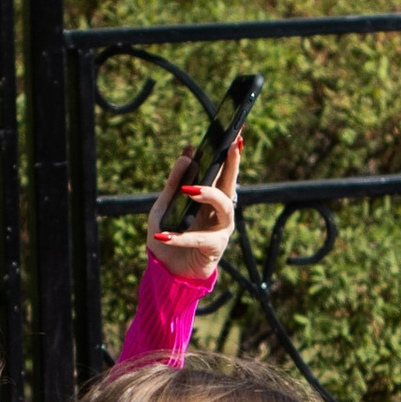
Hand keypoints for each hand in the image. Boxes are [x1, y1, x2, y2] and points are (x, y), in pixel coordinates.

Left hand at [144, 140, 240, 284]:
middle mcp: (220, 210)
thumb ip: (174, 181)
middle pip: (231, 182)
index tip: (236, 130)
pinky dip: (180, 238)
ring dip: (209, 195)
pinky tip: (164, 235)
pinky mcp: (214, 248)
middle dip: (234, 162)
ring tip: (189, 190)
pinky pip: (198, 239)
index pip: (222, 170)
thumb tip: (186, 152)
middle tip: (233, 143)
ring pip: (225, 205)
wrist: (166, 271)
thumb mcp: (164, 205)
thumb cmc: (168, 235)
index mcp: (210, 197)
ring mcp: (221, 229)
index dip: (231, 152)